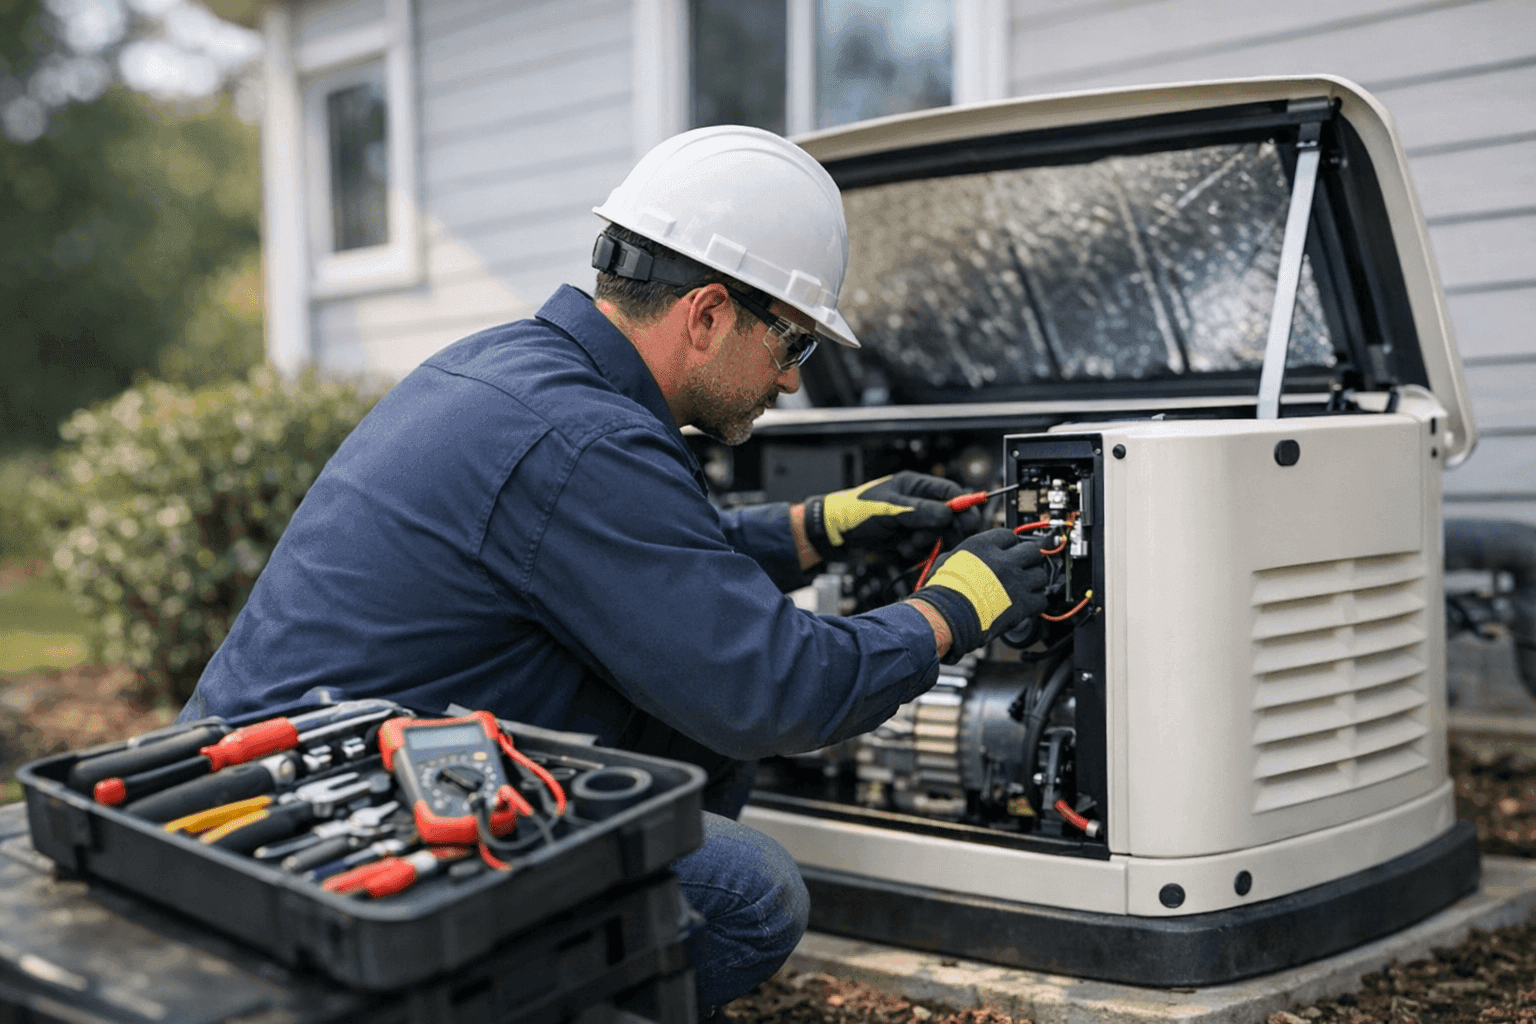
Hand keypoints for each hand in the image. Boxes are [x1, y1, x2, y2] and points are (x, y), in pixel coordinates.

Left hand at [803, 472, 982, 557]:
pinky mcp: (906, 538)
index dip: (963, 506)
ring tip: (908, 544)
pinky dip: (916, 551)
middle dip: (943, 529)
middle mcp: (917, 502)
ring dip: (926, 542)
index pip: (950, 492)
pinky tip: (900, 549)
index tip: (968, 522)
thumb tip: (950, 513)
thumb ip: (920, 510)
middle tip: (933, 539)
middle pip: (949, 516)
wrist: (834, 532)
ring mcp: (912, 521)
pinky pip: (923, 547)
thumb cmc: (856, 511)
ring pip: (937, 534)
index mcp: (915, 485)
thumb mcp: (889, 508)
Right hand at [909, 529, 1047, 662]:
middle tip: (1023, 567)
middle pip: (1032, 550)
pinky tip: (1026, 605)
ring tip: (1024, 588)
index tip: (1009, 551)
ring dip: (1034, 581)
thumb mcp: (947, 561)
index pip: (1009, 535)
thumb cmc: (942, 592)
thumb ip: (964, 555)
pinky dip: (1035, 603)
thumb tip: (965, 556)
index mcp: (984, 546)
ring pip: (1041, 574)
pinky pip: (1042, 599)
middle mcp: (1004, 560)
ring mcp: (1017, 581)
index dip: (1010, 545)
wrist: (948, 616)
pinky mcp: (1023, 603)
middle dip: (1029, 558)